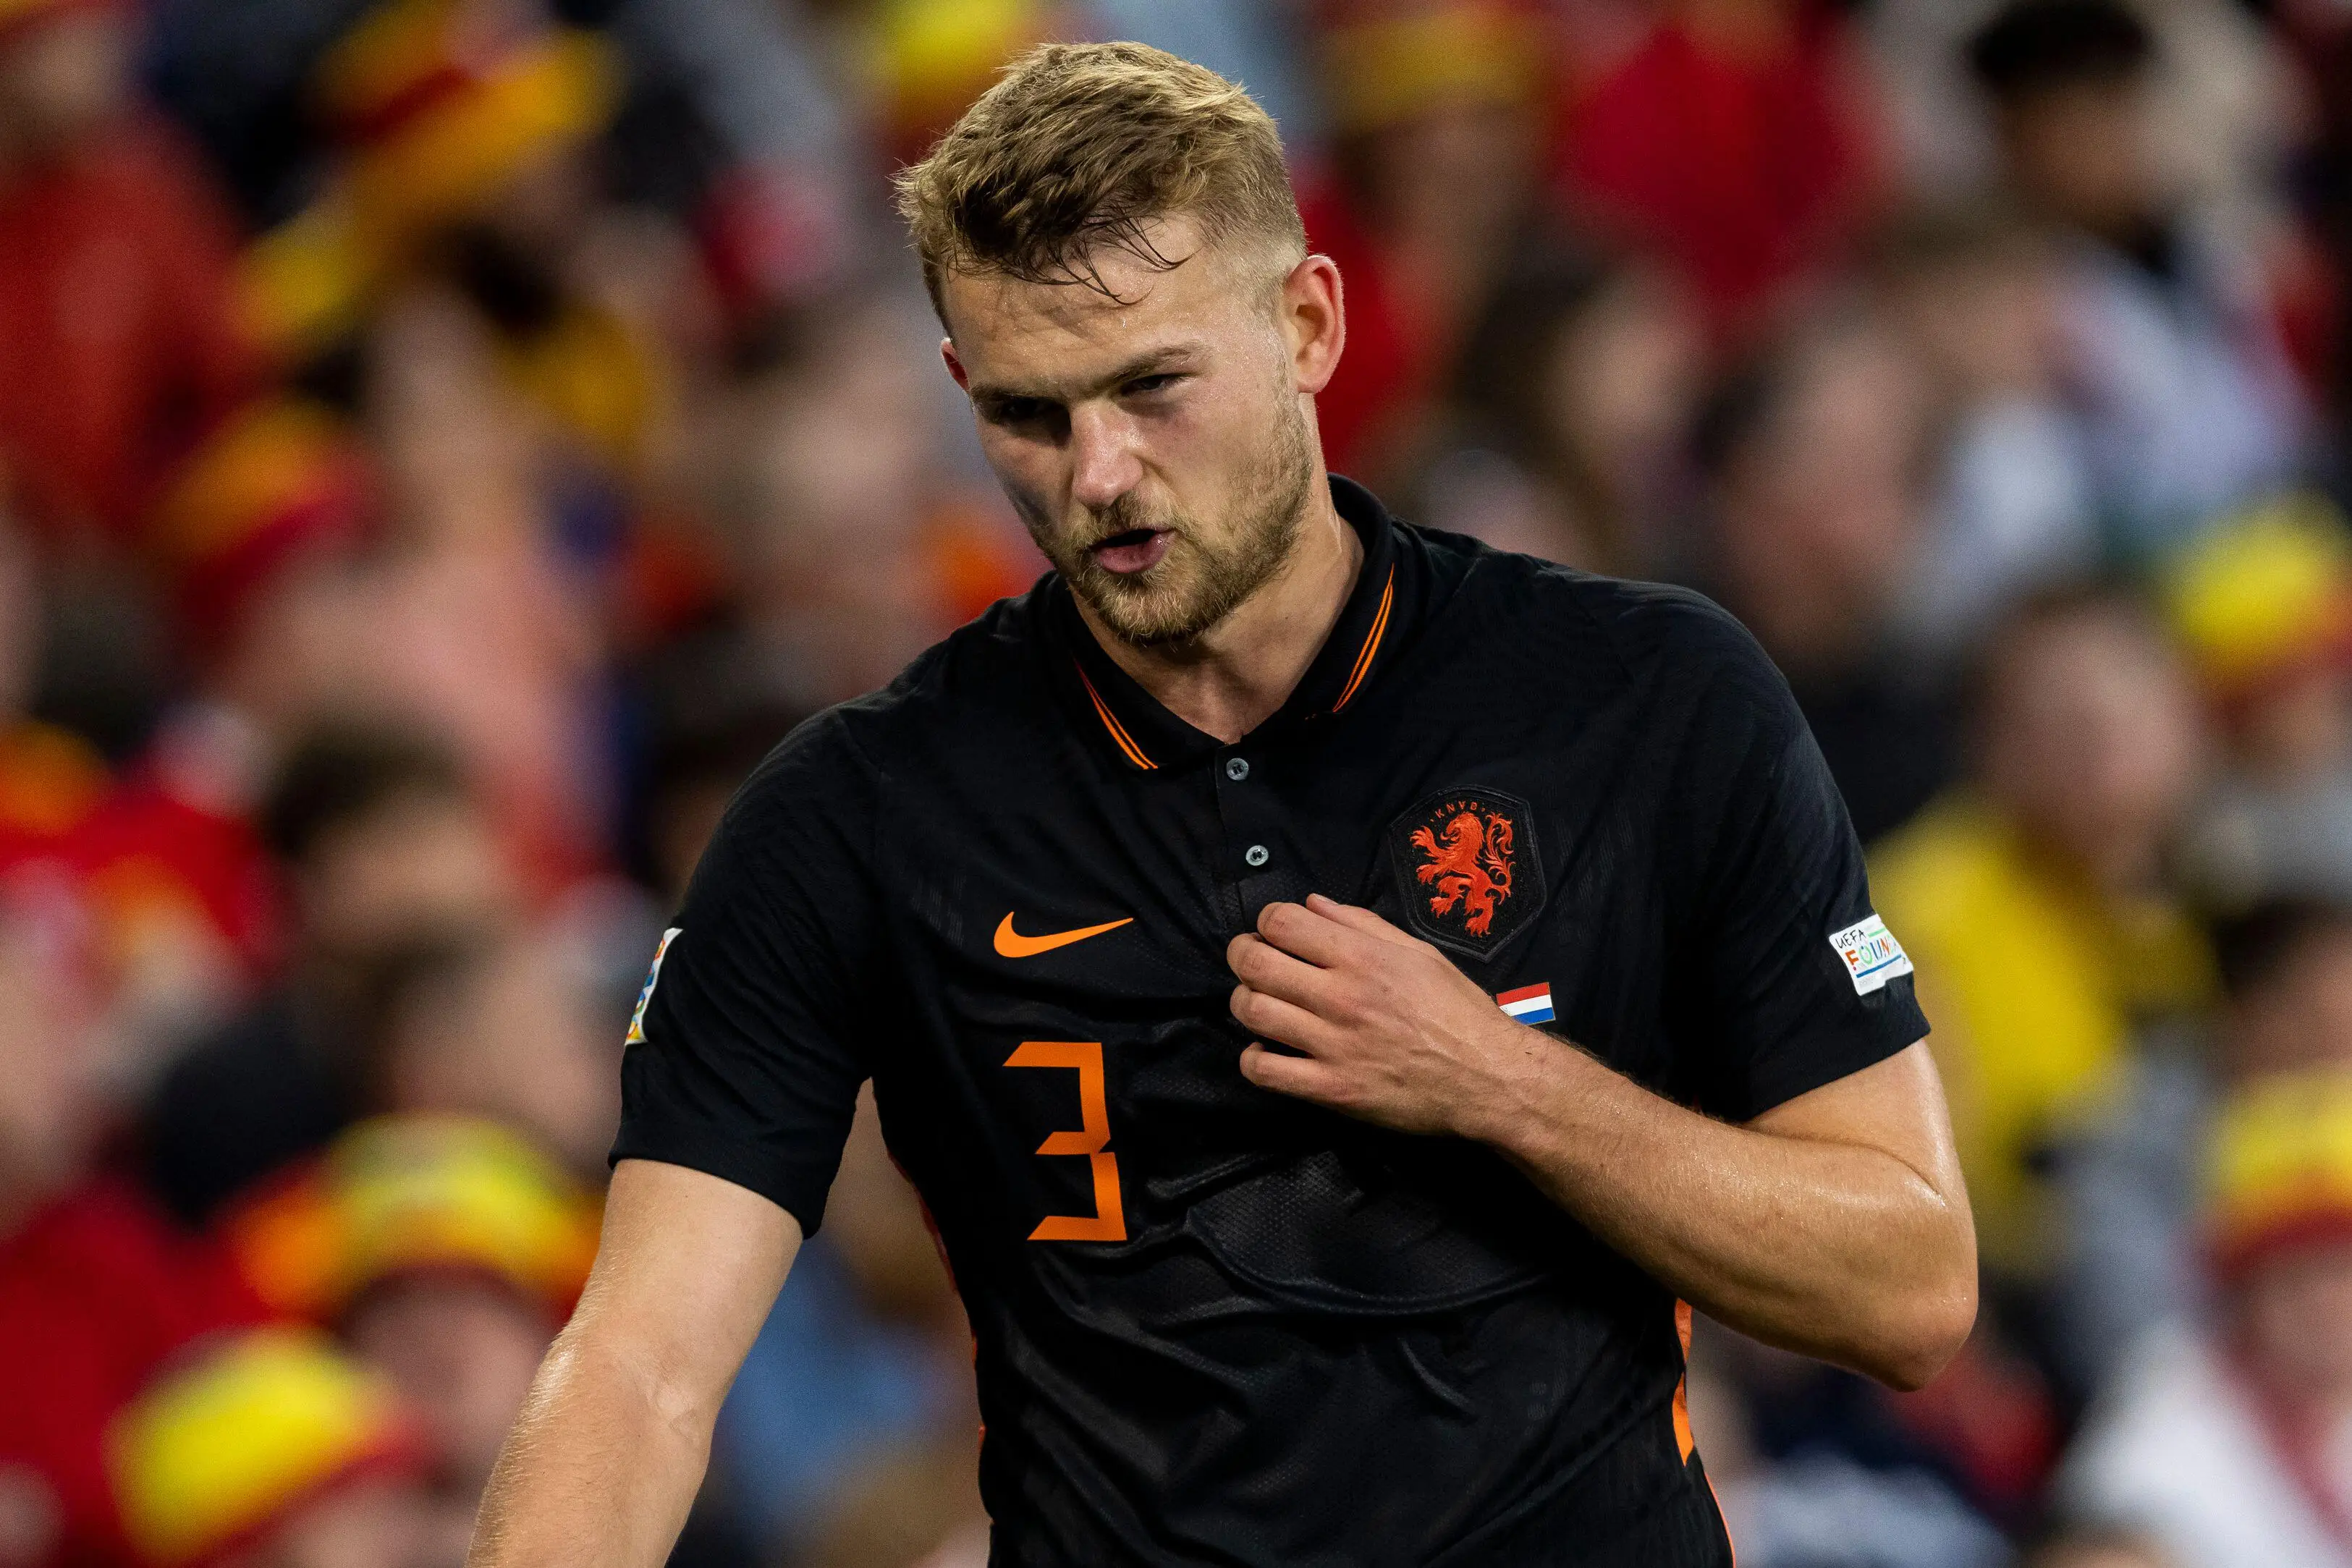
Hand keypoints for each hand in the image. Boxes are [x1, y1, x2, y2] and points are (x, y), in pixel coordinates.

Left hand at [1227, 893, 1558, 1139]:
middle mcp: (1342, 995)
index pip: (1281, 922)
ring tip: (1257, 1003)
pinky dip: (1253, 1058)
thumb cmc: (1457, 1010)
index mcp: (1363, 957)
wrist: (1488, 1078)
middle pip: (1255, 963)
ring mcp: (1333, 1044)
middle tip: (1250, 961)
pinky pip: (1265, 1071)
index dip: (1266, 922)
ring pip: (1253, 1012)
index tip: (1273, 932)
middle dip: (1242, 954)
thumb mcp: (1418, 953)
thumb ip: (1362, 924)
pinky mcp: (1332, 1090)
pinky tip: (1265, 1051)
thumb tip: (1310, 904)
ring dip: (1243, 1002)